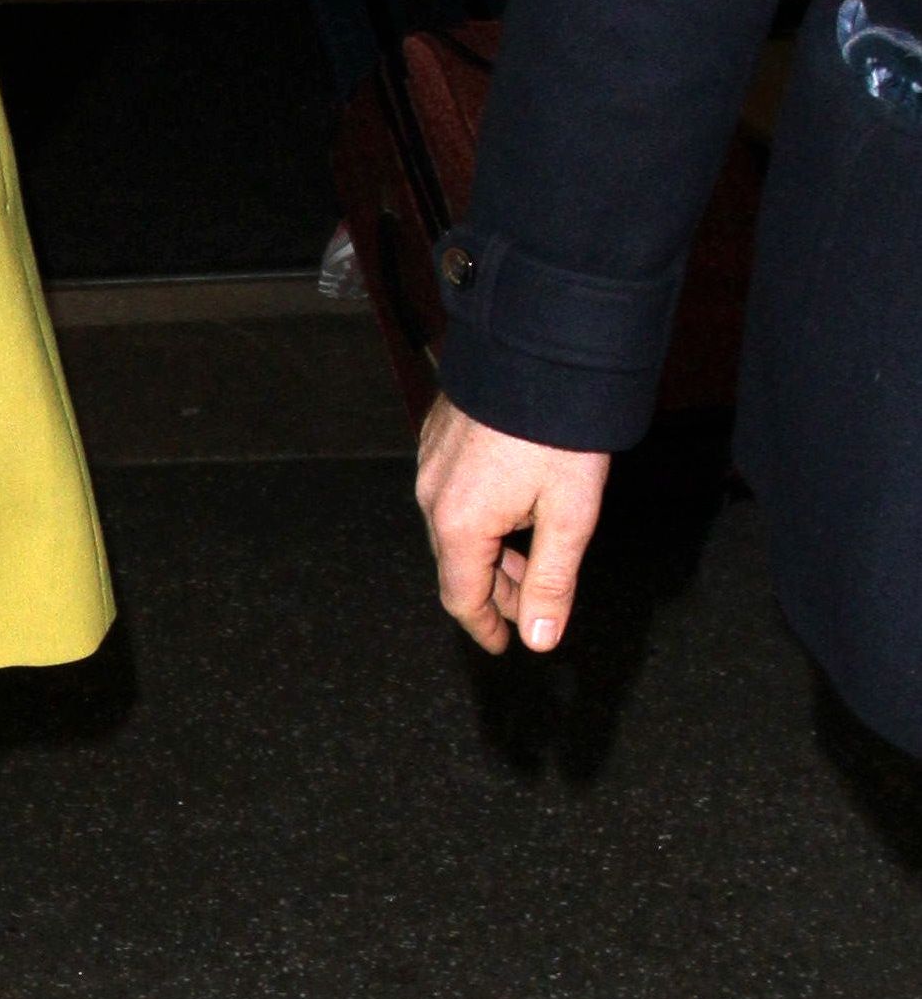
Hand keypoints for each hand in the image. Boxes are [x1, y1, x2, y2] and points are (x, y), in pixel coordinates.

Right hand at [414, 393, 610, 655]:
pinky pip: (450, 492)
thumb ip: (552, 582)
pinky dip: (480, 514)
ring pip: (455, 527)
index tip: (503, 644)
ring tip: (533, 552)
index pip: (462, 598)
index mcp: (460, 524)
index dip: (485, 627)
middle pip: (457, 563)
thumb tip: (539, 639)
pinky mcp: (436, 437)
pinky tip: (514, 504)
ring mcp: (429, 464)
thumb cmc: (558, 434)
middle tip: (535, 601)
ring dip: (491, 550)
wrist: (538, 353)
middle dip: (496, 589)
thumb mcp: (569, 516)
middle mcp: (432, 497)